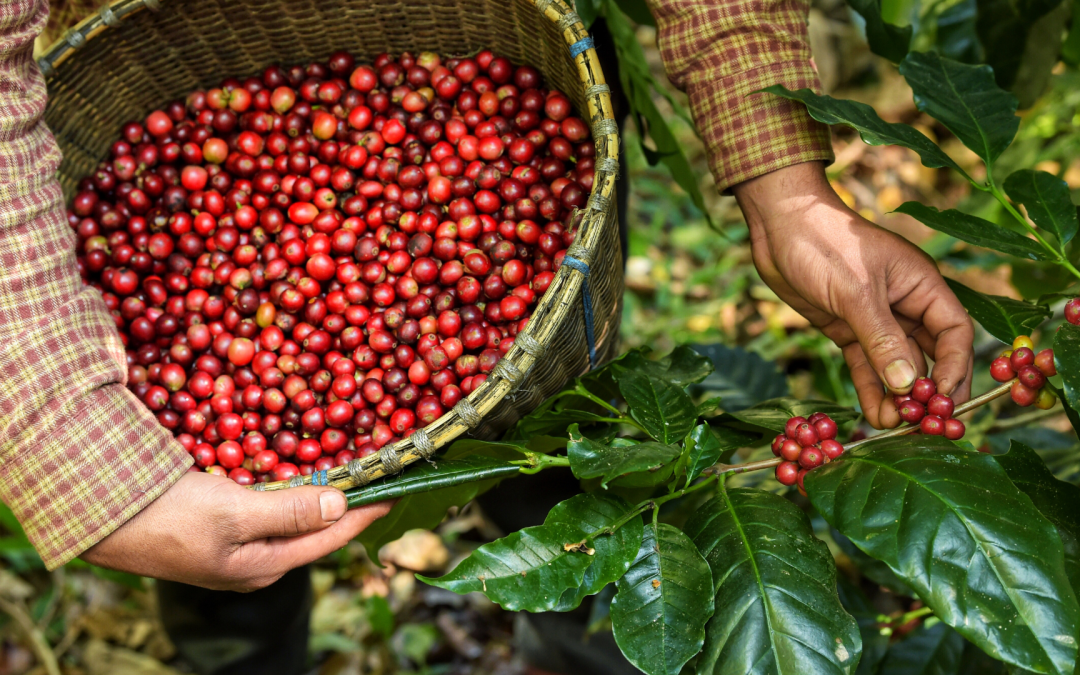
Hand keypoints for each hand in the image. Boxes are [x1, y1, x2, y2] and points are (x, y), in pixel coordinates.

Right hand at [82, 471, 391, 590]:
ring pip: (291, 517)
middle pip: (315, 530)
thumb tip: (341, 505)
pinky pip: (267, 506)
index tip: (397, 490)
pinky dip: (288, 488)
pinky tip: (297, 470)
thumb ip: (289, 512)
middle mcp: (256, 561)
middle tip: (377, 475)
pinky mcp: (219, 526)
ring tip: (349, 470)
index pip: (330, 537)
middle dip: (347, 504)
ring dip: (319, 495)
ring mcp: (237, 545)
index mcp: (264, 566)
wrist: (100, 516)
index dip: (366, 512)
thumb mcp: (233, 514)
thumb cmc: (167, 518)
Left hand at [732, 162, 973, 428]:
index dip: (954, 368)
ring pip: (897, 366)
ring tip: (894, 427)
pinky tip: (873, 415)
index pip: (954, 332)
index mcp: (921, 285)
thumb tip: (910, 385)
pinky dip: (871, 390)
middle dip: (929, 390)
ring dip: (898, 396)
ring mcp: (876, 319)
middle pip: (931, 354)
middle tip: (926, 424)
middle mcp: (905, 304)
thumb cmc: (824, 243)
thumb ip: (882, 339)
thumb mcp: (856, 292)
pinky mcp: (848, 329)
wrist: (779, 226)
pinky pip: (867, 366)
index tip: (943, 401)